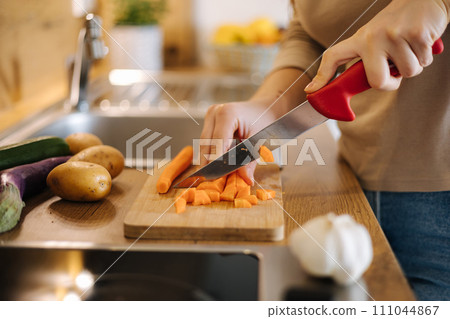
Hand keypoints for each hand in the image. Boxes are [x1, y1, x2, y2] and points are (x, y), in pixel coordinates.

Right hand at [199, 68, 310, 183]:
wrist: (265, 108)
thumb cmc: (265, 122)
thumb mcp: (259, 142)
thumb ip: (250, 161)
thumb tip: (246, 180)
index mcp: (227, 113)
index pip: (218, 142)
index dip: (217, 161)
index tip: (216, 178)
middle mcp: (215, 112)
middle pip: (207, 144)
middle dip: (211, 162)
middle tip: (214, 180)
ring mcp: (210, 115)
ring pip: (204, 144)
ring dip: (209, 158)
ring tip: (217, 173)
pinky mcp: (209, 121)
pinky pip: (207, 141)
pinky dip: (212, 153)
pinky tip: (218, 163)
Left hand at [305, 0, 448, 92]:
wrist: (422, 0)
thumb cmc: (396, 25)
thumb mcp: (373, 38)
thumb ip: (364, 59)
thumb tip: (349, 86)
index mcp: (360, 40)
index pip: (333, 56)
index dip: (321, 76)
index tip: (311, 91)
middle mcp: (373, 37)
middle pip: (377, 82)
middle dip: (390, 84)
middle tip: (394, 73)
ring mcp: (394, 35)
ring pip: (407, 73)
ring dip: (414, 66)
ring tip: (409, 48)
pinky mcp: (416, 34)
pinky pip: (423, 62)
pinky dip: (426, 56)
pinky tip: (421, 41)